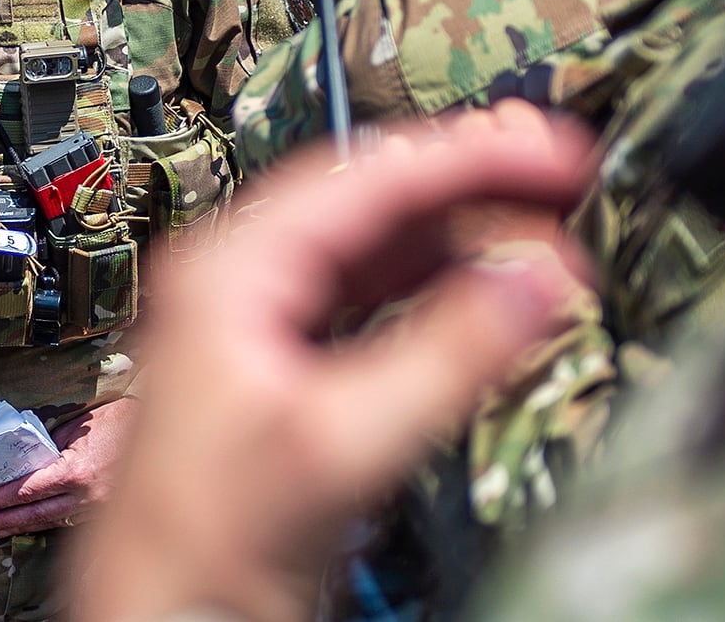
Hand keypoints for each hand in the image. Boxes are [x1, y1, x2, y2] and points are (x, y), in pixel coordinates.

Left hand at [0, 397, 137, 535]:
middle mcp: (87, 496)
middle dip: (9, 519)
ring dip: (26, 525)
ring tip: (3, 528)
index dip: (3, 497)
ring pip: (55, 521)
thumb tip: (29, 457)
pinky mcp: (108, 512)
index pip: (30, 490)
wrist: (162, 432)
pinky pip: (72, 520)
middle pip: (38, 513)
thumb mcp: (80, 427)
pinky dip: (51, 522)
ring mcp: (99, 508)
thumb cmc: (120, 421)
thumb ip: (52, 444)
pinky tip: (36, 523)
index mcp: (76, 472)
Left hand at [68, 102, 594, 621]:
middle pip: (374, 201)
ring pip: (377, 250)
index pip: (365, 176)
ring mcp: (260, 322)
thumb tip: (535, 279)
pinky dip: (438, 293)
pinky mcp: (288, 370)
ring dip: (462, 240)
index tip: (550, 149)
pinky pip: (372, 301)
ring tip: (546, 234)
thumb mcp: (340, 442)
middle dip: (473, 188)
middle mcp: (239, 278)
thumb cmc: (203, 540)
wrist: (160, 618)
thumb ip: (447, 355)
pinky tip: (488, 298)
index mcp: (229, 268)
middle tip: (564, 179)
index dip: (468, 155)